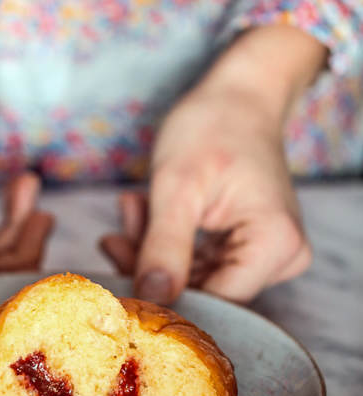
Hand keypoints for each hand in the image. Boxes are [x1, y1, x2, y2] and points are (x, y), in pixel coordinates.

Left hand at [100, 27, 323, 301]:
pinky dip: (165, 239)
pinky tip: (143, 210)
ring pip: (194, 277)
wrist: (237, 96)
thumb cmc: (214, 126)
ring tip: (132, 206)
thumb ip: (164, 246)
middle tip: (114, 235)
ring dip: (152, 248)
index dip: (164, 295)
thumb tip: (150, 299)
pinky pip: (197, 261)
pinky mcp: (246, 247)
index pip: (216, 300)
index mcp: (276, 244)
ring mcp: (265, 254)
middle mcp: (281, 257)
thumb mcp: (178, 186)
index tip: (119, 274)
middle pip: (204, 290)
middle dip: (151, 263)